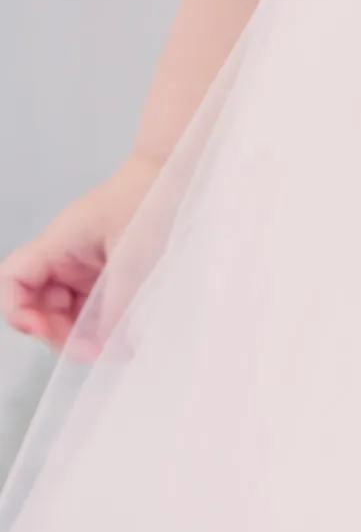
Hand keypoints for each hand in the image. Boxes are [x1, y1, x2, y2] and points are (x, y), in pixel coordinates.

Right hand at [0, 155, 160, 352]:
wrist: (172, 179)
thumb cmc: (147, 204)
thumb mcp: (131, 259)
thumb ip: (116, 306)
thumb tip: (107, 349)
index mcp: (58, 245)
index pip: (14, 280)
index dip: (18, 311)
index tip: (41, 331)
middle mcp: (64, 259)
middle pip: (40, 307)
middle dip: (59, 334)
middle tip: (93, 353)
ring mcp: (84, 270)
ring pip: (67, 314)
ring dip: (82, 336)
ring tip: (112, 349)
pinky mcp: (106, 279)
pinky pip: (94, 311)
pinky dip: (103, 328)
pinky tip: (122, 338)